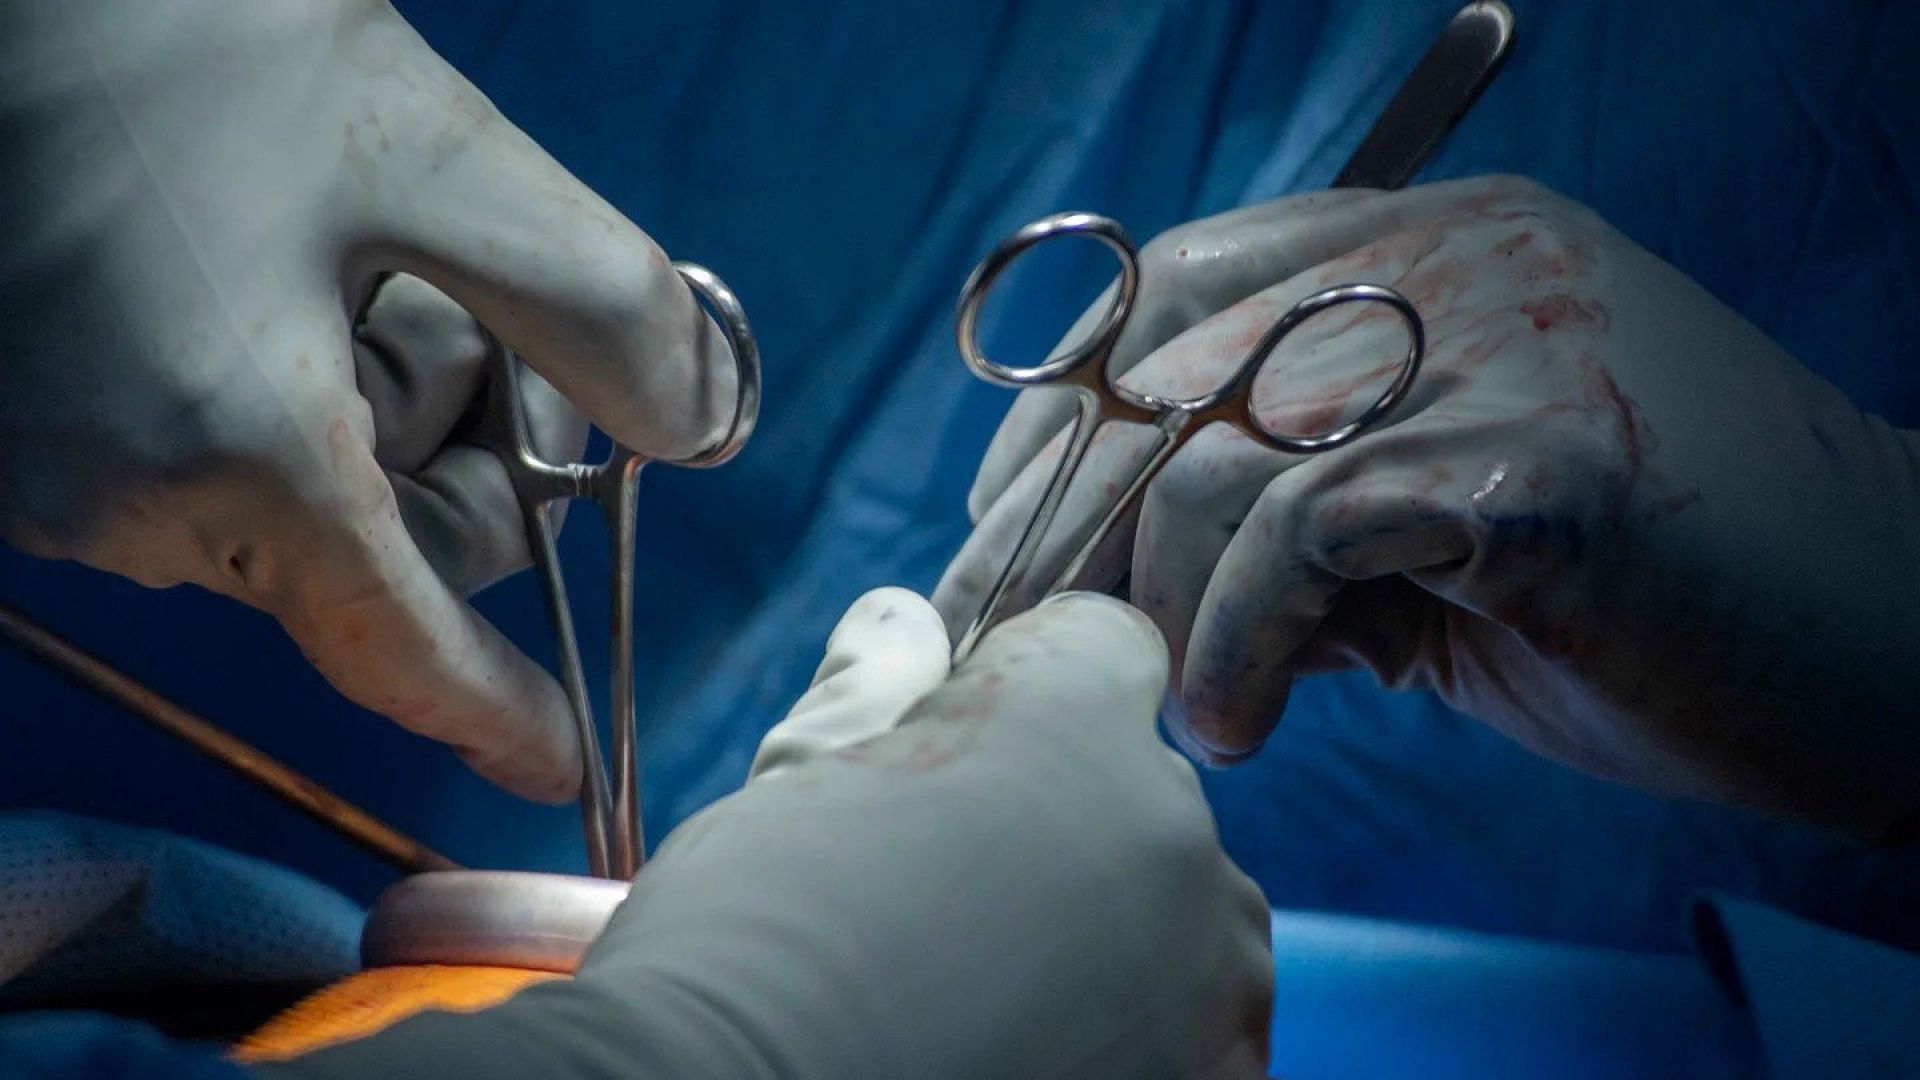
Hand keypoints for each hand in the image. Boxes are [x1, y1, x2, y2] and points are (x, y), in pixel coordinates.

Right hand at [0, 1, 735, 800]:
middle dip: (455, 450)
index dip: (493, 710)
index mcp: (228, 460)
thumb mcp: (441, 154)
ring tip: (341, 251)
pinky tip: (273, 264)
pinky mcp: (25, 424)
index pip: (396, 650)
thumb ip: (592, 307)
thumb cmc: (195, 37)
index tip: (559, 761)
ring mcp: (53, 470)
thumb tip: (690, 424)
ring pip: (297, 500)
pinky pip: (213, 459)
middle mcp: (119, 502)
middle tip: (457, 303)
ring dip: (371, 399)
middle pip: (370, 555)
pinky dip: (286, 391)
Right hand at [264, 590, 1273, 1078]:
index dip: (1016, 672)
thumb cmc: (732, 956)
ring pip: (1166, 926)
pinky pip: (1168, 1038)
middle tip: (927, 893)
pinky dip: (1103, 1038)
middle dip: (1052, 820)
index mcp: (1083, 743)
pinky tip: (991, 1055)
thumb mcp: (787, 793)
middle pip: (1139, 797)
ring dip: (1085, 939)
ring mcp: (1204, 1006)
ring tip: (950, 995)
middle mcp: (1188, 865)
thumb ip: (870, 691)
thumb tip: (908, 627)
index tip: (952, 723)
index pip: (1095, 641)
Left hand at [940, 176, 1919, 838]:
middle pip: (1163, 365)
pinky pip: (1297, 536)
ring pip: (1212, 450)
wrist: (1887, 650)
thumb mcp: (1438, 534)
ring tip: (1186, 708)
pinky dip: (1231, 646)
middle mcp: (1460, 259)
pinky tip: (1240, 723)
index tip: (1009, 530)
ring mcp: (1508, 340)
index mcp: (1434, 242)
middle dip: (1061, 523)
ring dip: (1154, 604)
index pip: (1175, 286)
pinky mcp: (1543, 458)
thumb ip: (1295, 523)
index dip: (1065, 413)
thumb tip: (1121, 588)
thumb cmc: (1655, 600)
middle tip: (1031, 644)